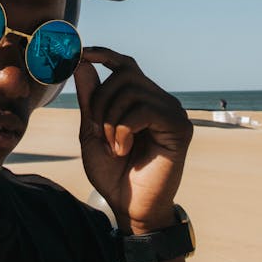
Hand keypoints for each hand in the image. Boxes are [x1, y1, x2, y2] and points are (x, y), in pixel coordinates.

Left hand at [74, 47, 192, 233]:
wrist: (131, 208)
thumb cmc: (113, 173)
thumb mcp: (93, 132)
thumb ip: (90, 99)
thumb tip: (83, 63)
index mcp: (142, 100)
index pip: (126, 65)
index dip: (104, 54)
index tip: (81, 53)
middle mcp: (160, 101)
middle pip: (124, 75)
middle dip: (101, 101)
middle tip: (97, 131)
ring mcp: (173, 112)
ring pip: (131, 91)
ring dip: (110, 120)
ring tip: (114, 147)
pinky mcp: (180, 127)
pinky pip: (144, 110)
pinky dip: (124, 129)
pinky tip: (124, 149)